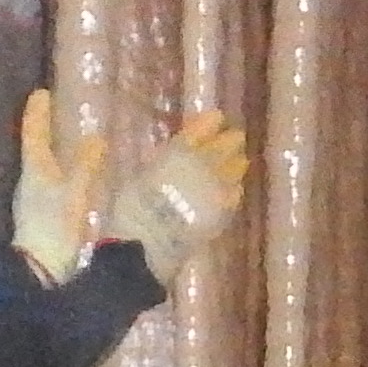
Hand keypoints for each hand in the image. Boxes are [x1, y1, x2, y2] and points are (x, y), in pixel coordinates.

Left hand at [11, 87, 106, 284]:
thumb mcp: (75, 194)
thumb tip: (95, 138)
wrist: (40, 274)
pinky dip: (62, 172)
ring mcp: (34, 201)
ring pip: (43, 166)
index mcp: (34, 170)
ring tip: (70, 140)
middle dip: (44, 128)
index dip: (37, 113)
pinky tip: (75, 177)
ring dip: (54, 151)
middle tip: (58, 110)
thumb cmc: (55, 228)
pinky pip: (52, 185)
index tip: (40, 91)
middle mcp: (29, 182)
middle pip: (35, 148)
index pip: (33, 134)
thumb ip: (86, 166)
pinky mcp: (43, 218)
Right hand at [112, 110, 250, 285]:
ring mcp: (215, 191)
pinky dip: (234, 188)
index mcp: (177, 153)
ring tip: (238, 159)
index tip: (216, 117)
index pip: (201, 130)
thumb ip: (144, 162)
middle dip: (229, 140)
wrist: (145, 249)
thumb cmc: (130, 212)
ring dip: (236, 162)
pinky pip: (234, 195)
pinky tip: (232, 189)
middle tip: (233, 137)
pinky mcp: (221, 214)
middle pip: (225, 146)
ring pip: (235, 168)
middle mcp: (202, 167)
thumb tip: (128, 147)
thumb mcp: (130, 178)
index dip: (209, 123)